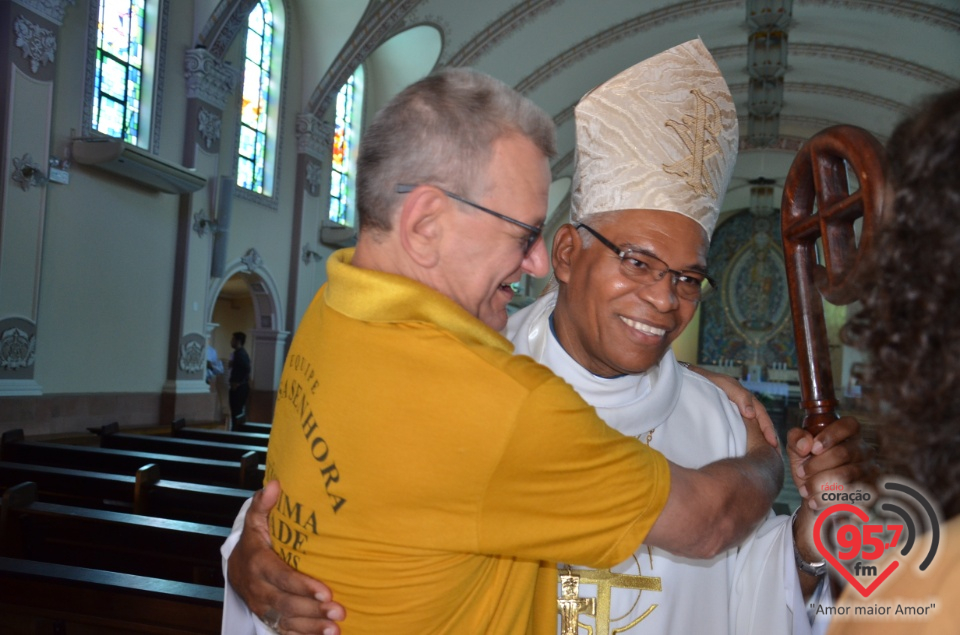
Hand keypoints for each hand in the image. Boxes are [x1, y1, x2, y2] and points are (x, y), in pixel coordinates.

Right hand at [228, 481, 344, 634]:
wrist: (236, 567)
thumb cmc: (254, 541)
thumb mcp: (255, 521)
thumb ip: (263, 504)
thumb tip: (275, 484)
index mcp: (258, 564)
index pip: (282, 577)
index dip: (303, 586)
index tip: (326, 592)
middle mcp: (259, 589)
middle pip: (286, 603)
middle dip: (312, 610)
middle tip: (338, 612)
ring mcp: (263, 606)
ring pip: (286, 620)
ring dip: (311, 627)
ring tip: (335, 630)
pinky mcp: (268, 617)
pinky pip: (284, 630)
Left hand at [686, 364, 778, 449]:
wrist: (685, 379)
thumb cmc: (703, 379)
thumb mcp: (723, 383)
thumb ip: (739, 395)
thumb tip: (751, 414)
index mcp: (743, 396)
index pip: (760, 413)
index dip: (767, 428)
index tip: (772, 442)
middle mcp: (741, 403)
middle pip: (759, 421)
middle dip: (768, 435)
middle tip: (774, 452)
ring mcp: (734, 410)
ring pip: (751, 425)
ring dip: (760, 438)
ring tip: (767, 453)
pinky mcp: (725, 416)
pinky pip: (739, 427)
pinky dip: (747, 437)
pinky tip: (748, 448)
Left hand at [787, 416, 876, 506]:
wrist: (816, 497)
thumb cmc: (808, 469)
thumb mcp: (797, 451)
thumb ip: (796, 439)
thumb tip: (806, 444)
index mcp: (848, 435)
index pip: (849, 425)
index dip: (831, 435)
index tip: (813, 449)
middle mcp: (864, 450)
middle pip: (843, 453)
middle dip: (817, 464)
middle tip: (800, 473)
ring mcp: (871, 471)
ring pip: (846, 475)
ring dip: (820, 483)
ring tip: (805, 490)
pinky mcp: (871, 491)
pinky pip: (851, 494)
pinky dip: (828, 499)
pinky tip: (815, 502)